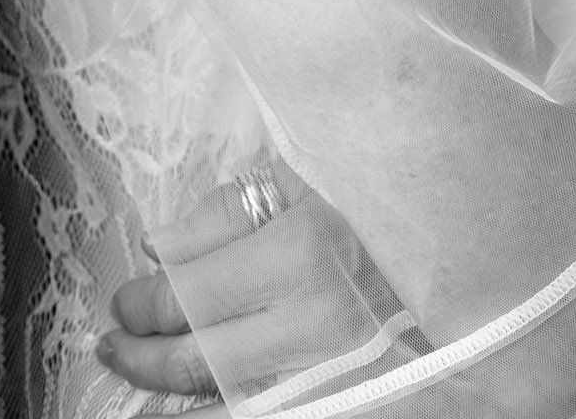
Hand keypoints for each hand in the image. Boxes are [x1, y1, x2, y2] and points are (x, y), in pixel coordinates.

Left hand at [96, 157, 416, 402]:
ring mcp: (323, 379)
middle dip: (138, 356)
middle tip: (115, 344)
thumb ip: (230, 210)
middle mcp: (305, 329)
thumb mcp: (310, 180)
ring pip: (218, 407)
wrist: (460, 260)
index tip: (125, 298)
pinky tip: (197, 403)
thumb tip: (159, 247)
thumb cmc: (382, 210)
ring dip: (168, 398)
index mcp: (297, 257)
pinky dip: (217, 412)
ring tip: (142, 377)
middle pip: (190, 362)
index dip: (139, 302)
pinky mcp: (336, 404)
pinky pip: (258, 416)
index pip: (182, 297)